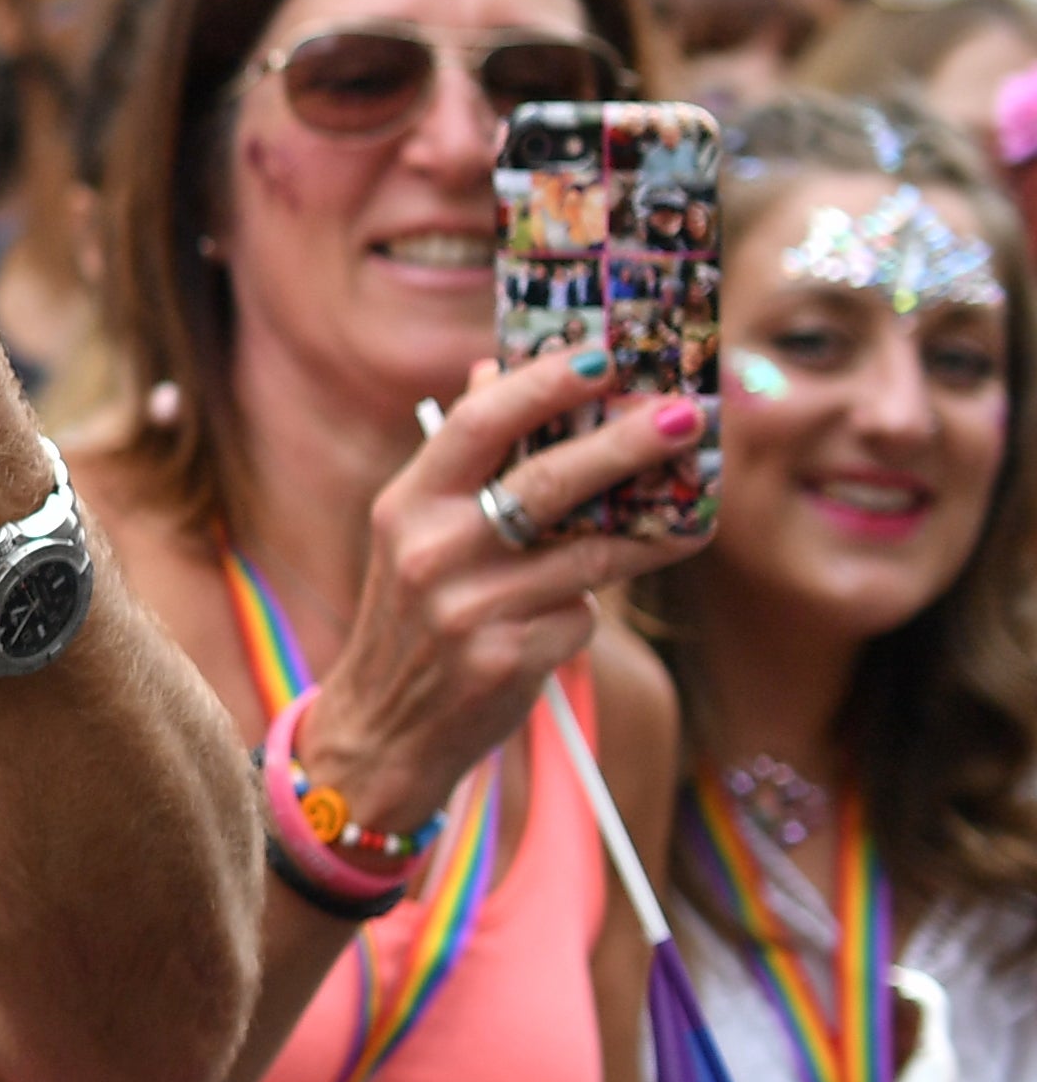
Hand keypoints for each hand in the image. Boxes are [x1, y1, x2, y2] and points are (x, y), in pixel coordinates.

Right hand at [286, 348, 704, 826]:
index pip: (478, 424)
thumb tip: (497, 368)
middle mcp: (433, 552)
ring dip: (651, 528)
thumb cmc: (412, 614)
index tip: (605, 355)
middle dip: (628, 441)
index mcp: (407, 505)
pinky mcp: (510, 659)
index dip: (543, 384)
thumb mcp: (415, 531)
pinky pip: (582, 614)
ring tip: (698, 504)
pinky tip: (576, 610)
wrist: (383, 727)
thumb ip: (463, 459)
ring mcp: (471, 609)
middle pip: (550, 481)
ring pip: (591, 554)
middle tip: (687, 412)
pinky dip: (590, 607)